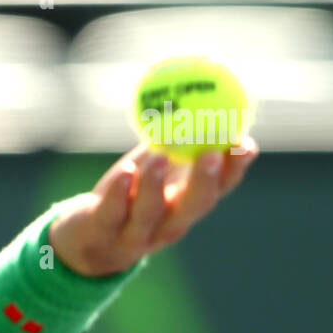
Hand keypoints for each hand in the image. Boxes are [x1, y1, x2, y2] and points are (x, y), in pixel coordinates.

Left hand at [47, 138, 259, 277]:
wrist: (87, 238)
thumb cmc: (128, 193)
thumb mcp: (154, 167)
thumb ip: (175, 142)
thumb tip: (199, 95)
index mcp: (186, 205)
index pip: (219, 189)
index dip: (234, 169)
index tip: (245, 143)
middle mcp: (168, 223)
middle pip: (194, 206)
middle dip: (205, 181)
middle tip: (211, 154)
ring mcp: (136, 232)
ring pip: (150, 212)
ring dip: (156, 185)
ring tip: (160, 156)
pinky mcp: (102, 232)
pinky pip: (112, 213)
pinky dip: (119, 193)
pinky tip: (124, 172)